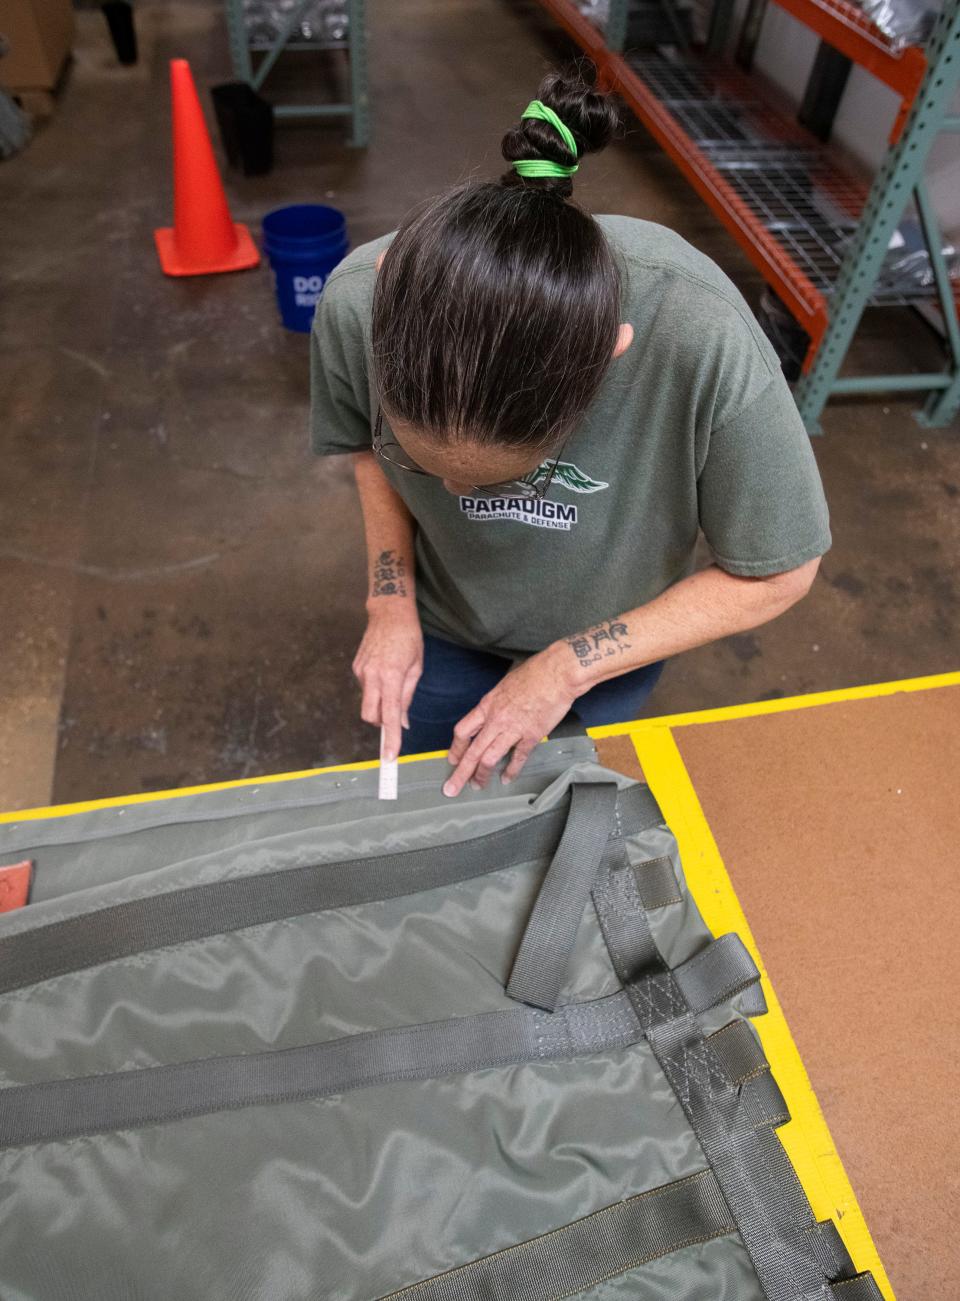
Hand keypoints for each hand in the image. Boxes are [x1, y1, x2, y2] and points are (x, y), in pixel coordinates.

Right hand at [352, 602, 422, 760]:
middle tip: (395, 712)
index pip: (390, 715)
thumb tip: (403, 722)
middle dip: (381, 722)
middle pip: (370, 715)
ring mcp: (360, 671)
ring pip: (367, 703)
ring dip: (379, 703)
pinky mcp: (355, 667)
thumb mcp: (416, 668)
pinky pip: (365, 689)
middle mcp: (372, 675)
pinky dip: (375, 690)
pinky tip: (384, 672)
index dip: (390, 738)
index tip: (389, 756)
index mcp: (391, 676)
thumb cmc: (409, 638)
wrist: (389, 613)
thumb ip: (407, 697)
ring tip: (392, 682)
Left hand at [443, 646, 575, 796]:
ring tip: (478, 785)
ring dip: (481, 775)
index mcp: (488, 705)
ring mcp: (513, 729)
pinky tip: (507, 778)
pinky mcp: (531, 735)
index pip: (463, 731)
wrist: (557, 673)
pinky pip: (518, 758)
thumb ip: (497, 702)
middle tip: (452, 787)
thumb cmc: (535, 672)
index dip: (456, 748)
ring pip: (490, 758)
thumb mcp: (505, 683)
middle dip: (460, 772)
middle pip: (472, 751)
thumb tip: (495, 710)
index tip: (452, 759)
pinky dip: (511, 770)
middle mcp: (496, 719)